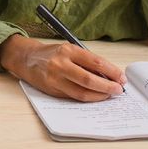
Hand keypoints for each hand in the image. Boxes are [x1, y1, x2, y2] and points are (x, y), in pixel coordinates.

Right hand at [0, 35, 125, 101]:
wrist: (26, 58)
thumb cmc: (51, 53)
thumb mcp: (68, 50)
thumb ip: (85, 60)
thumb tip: (107, 74)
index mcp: (68, 50)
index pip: (95, 61)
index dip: (111, 71)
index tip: (121, 77)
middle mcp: (61, 63)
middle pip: (89, 79)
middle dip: (108, 86)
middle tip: (119, 90)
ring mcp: (55, 78)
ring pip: (82, 92)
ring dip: (99, 95)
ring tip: (109, 94)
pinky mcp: (52, 89)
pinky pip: (73, 97)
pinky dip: (87, 98)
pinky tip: (95, 97)